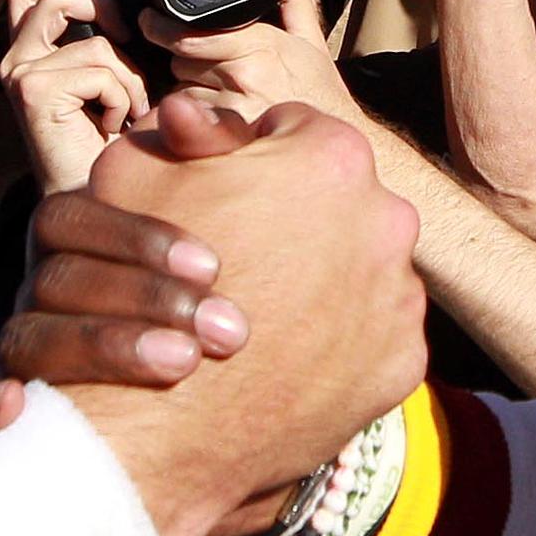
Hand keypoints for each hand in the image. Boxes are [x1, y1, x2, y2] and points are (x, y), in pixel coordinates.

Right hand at [0, 0, 151, 193]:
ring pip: (95, 42)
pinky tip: (112, 126)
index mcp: (30, 54)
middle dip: (103, 6)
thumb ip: (107, 45)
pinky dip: (120, 97)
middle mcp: (16, 61)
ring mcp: (19, 74)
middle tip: (127, 39)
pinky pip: (98, 70)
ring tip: (126, 109)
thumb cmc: (108, 145)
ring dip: (128, 78)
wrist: (92, 196)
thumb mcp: (110, 82)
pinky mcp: (32, 91)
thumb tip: (133, 11)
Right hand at [0, 93, 426, 535]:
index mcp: (331, 154)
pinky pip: (371, 332)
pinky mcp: (402, 362)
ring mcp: (401, 295)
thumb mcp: (133, 177)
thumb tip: (194, 110)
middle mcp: (387, 216)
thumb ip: (178, 132)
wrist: (159, 425)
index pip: (292, 130)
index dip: (246, 160)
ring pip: (359, 266)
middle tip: (239, 257)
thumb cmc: (133, 288)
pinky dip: (336, 339)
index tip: (220, 193)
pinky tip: (285, 355)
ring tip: (260, 311)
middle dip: (295, 217)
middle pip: (338, 199)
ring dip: (319, 278)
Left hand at [144, 0, 350, 124]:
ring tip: (216, 92)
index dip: (161, 26)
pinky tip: (214, 116)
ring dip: (187, 89)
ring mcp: (230, 111)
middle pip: (179, 60)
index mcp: (260, 46)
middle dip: (184, 59)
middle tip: (206, 65)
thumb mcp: (311, 41)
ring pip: (179, 91)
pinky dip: (192, 117)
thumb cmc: (319, 93)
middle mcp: (242, 78)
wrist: (337, 136)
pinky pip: (189, 121)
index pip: (189, 34)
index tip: (148, 19)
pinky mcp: (222, 140)